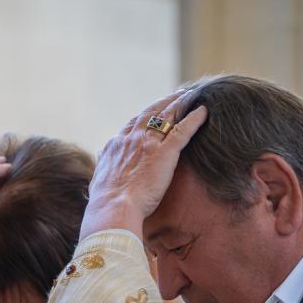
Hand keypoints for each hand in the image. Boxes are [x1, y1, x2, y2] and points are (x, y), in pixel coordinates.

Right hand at [81, 90, 208, 238]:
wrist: (113, 208)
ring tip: (191, 95)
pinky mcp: (164, 153)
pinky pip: (182, 131)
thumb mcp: (98, 178)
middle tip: (177, 94)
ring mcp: (148, 144)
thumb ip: (103, 163)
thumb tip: (101, 155)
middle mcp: (131, 139)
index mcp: (116, 145)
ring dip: (180, 103)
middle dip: (164, 102)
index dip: (146, 116)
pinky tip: (203, 112)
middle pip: (150, 113)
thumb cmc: (106, 201)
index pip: (133, 124)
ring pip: (167, 116)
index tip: (154, 111)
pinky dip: (194, 119)